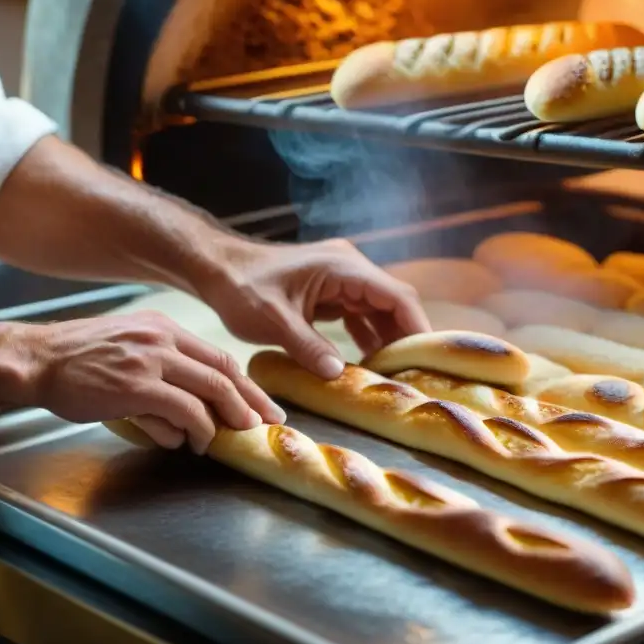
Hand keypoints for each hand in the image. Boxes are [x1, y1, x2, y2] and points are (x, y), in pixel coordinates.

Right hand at [22, 312, 284, 452]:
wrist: (37, 360)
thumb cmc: (76, 361)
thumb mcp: (127, 351)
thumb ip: (161, 375)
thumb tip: (185, 419)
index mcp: (162, 327)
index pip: (217, 355)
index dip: (244, 383)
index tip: (260, 402)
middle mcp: (161, 338)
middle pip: (223, 370)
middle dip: (250, 400)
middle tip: (267, 422)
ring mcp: (150, 360)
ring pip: (210, 389)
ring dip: (225, 418)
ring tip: (230, 436)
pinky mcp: (136, 385)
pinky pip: (183, 410)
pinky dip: (196, 428)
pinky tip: (192, 442)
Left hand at [199, 238, 430, 378]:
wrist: (217, 269)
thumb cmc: (242, 287)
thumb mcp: (274, 321)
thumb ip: (308, 347)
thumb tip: (340, 375)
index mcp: (343, 266)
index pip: (396, 297)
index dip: (416, 328)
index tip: (426, 361)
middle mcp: (350, 268)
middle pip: (394, 304)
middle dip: (405, 339)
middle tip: (413, 377)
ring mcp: (341, 279)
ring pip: (379, 311)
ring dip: (387, 341)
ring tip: (394, 377)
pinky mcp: (331, 292)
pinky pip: (360, 315)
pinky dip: (367, 338)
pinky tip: (368, 366)